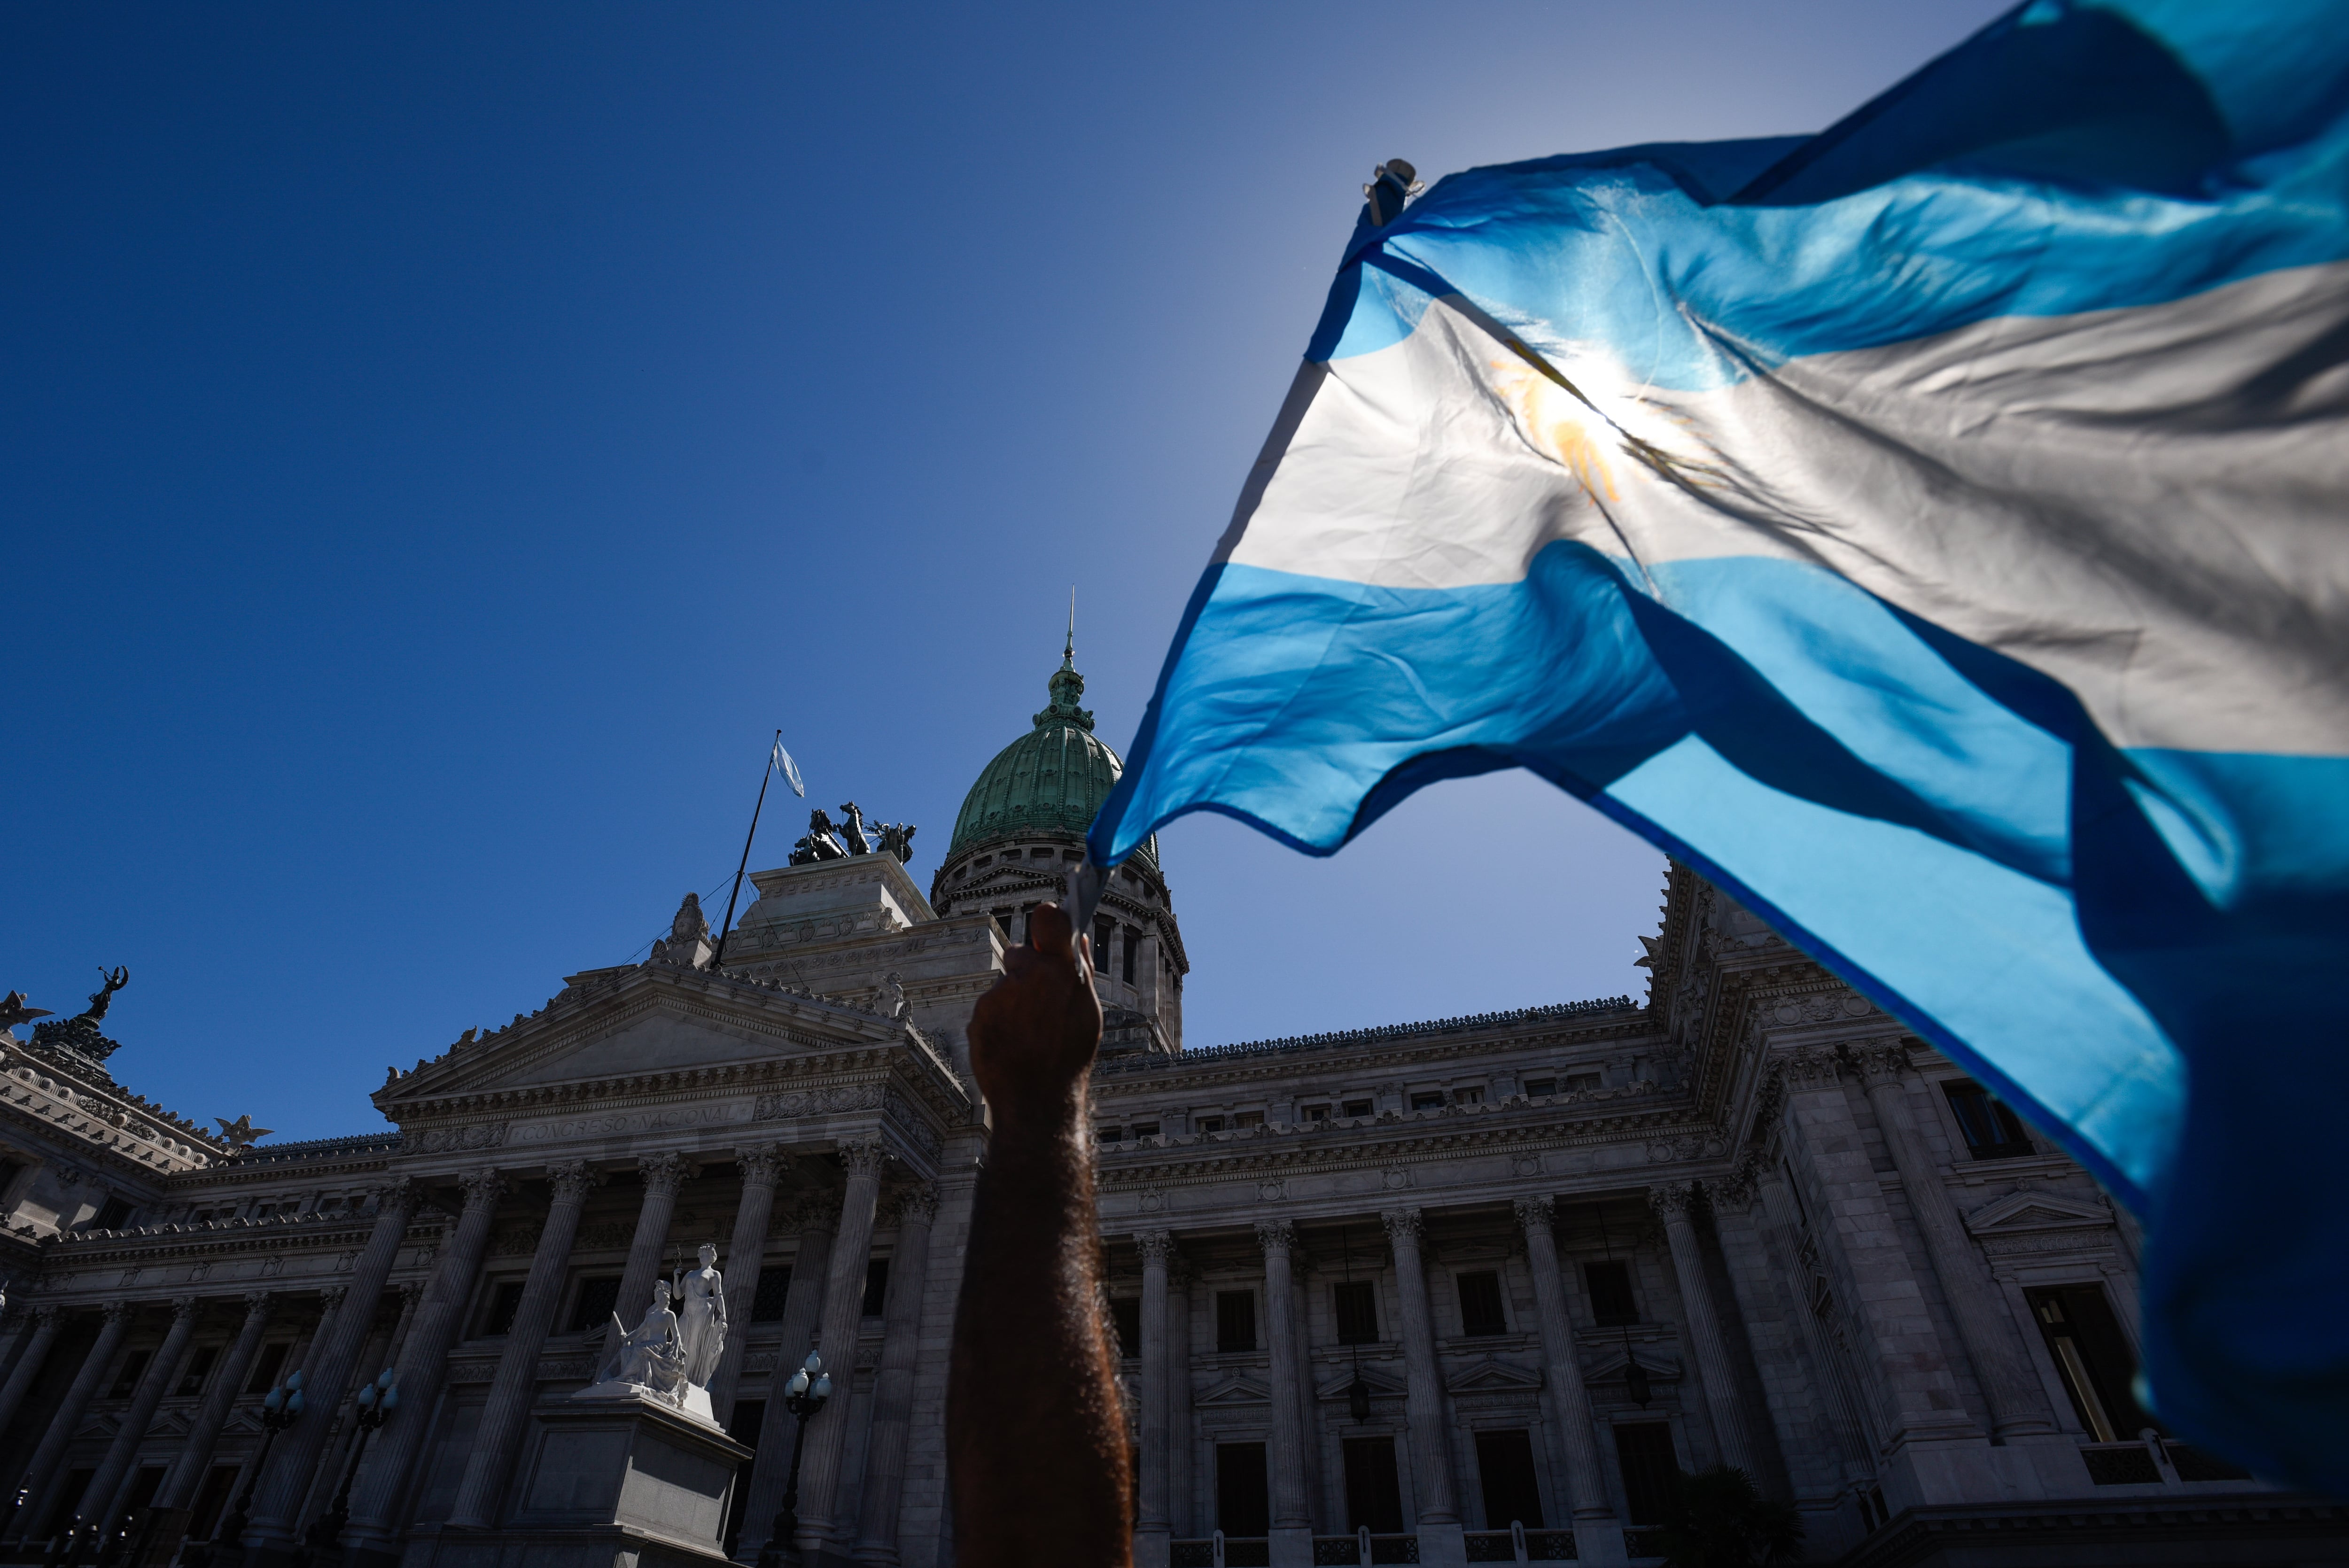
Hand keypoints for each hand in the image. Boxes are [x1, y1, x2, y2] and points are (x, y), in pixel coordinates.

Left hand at [967, 901, 1102, 1115]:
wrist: (1035, 1101)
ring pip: (1004, 986)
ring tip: (1026, 1033)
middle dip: (1025, 970)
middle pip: (1019, 953)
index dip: (1048, 918)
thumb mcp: (1088, 1013)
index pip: (1051, 920)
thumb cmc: (1067, 1059)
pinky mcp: (979, 1013)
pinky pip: (989, 1007)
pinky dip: (997, 1020)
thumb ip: (1080, 969)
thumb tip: (1078, 935)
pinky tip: (1010, 1042)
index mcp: (1062, 973)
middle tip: (1037, 1002)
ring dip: (1012, 1001)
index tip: (1047, 919)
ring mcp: (1001, 995)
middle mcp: (1029, 978)